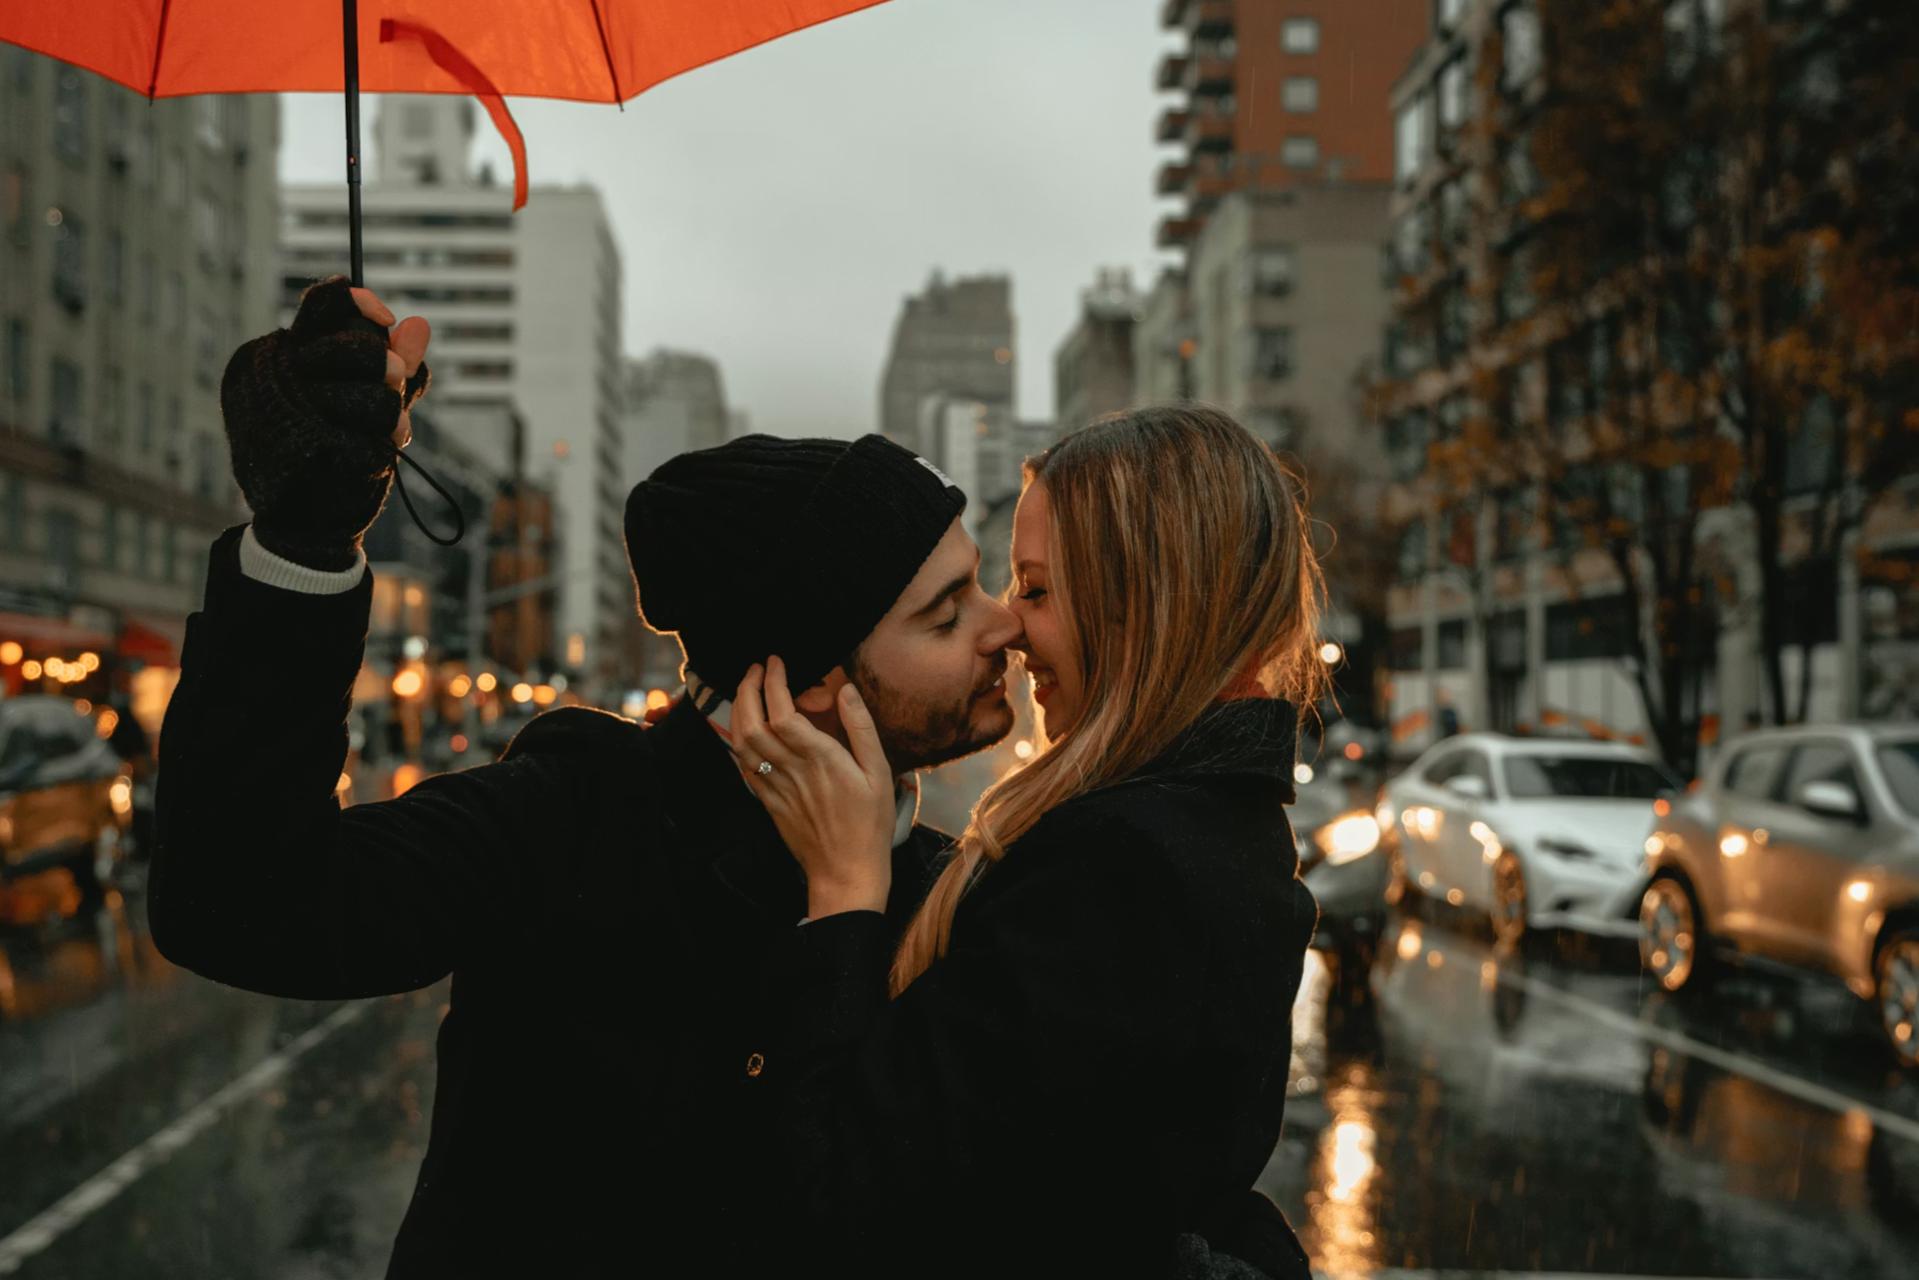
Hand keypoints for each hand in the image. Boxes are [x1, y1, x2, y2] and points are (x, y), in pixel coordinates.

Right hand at [220, 274, 432, 571]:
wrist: (302, 521)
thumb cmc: (330, 448)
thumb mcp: (361, 398)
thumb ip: (390, 361)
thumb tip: (419, 324)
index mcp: (282, 355)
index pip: (321, 306)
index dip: (358, 303)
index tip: (385, 317)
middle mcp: (280, 379)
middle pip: (360, 348)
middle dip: (389, 366)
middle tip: (395, 377)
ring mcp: (295, 415)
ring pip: (379, 396)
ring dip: (393, 411)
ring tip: (390, 426)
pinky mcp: (316, 452)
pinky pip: (379, 435)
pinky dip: (388, 441)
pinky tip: (380, 451)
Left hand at [731, 656, 895, 918]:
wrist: (846, 871)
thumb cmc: (869, 823)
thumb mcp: (879, 772)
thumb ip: (860, 727)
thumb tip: (845, 689)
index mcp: (820, 758)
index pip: (783, 710)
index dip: (774, 682)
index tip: (776, 661)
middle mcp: (792, 770)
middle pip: (753, 722)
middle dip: (748, 688)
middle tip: (755, 668)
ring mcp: (775, 787)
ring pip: (742, 742)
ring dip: (738, 710)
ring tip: (747, 690)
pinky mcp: (768, 802)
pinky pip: (743, 766)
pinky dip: (738, 740)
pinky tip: (745, 727)